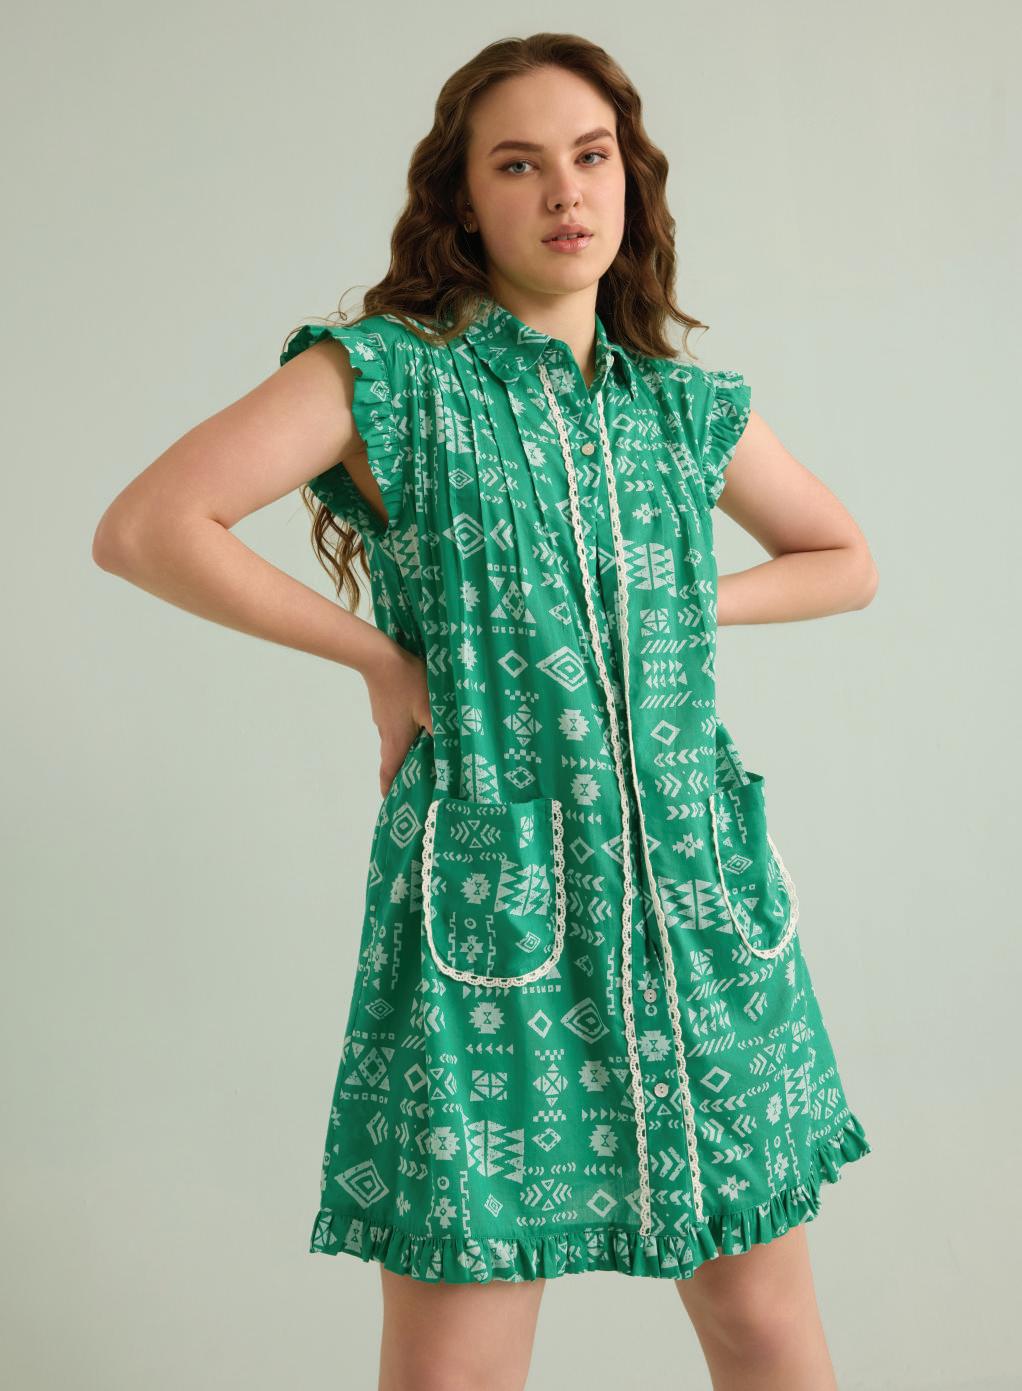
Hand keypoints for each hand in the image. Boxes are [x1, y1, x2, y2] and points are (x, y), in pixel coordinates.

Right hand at [362, 636, 433, 797]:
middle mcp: (387, 734)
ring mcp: (385, 719)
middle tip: (421, 782)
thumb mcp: (431, 708)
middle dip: (405, 774)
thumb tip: (455, 751)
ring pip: (398, 743)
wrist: (380, 656)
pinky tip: (423, 727)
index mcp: (395, 742)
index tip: (396, 803)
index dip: (390, 791)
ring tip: (429, 755)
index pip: (389, 775)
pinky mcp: (386, 706)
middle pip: (394, 761)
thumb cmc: (406, 684)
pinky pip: (398, 726)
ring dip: (409, 752)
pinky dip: (409, 734)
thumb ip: (443, 730)